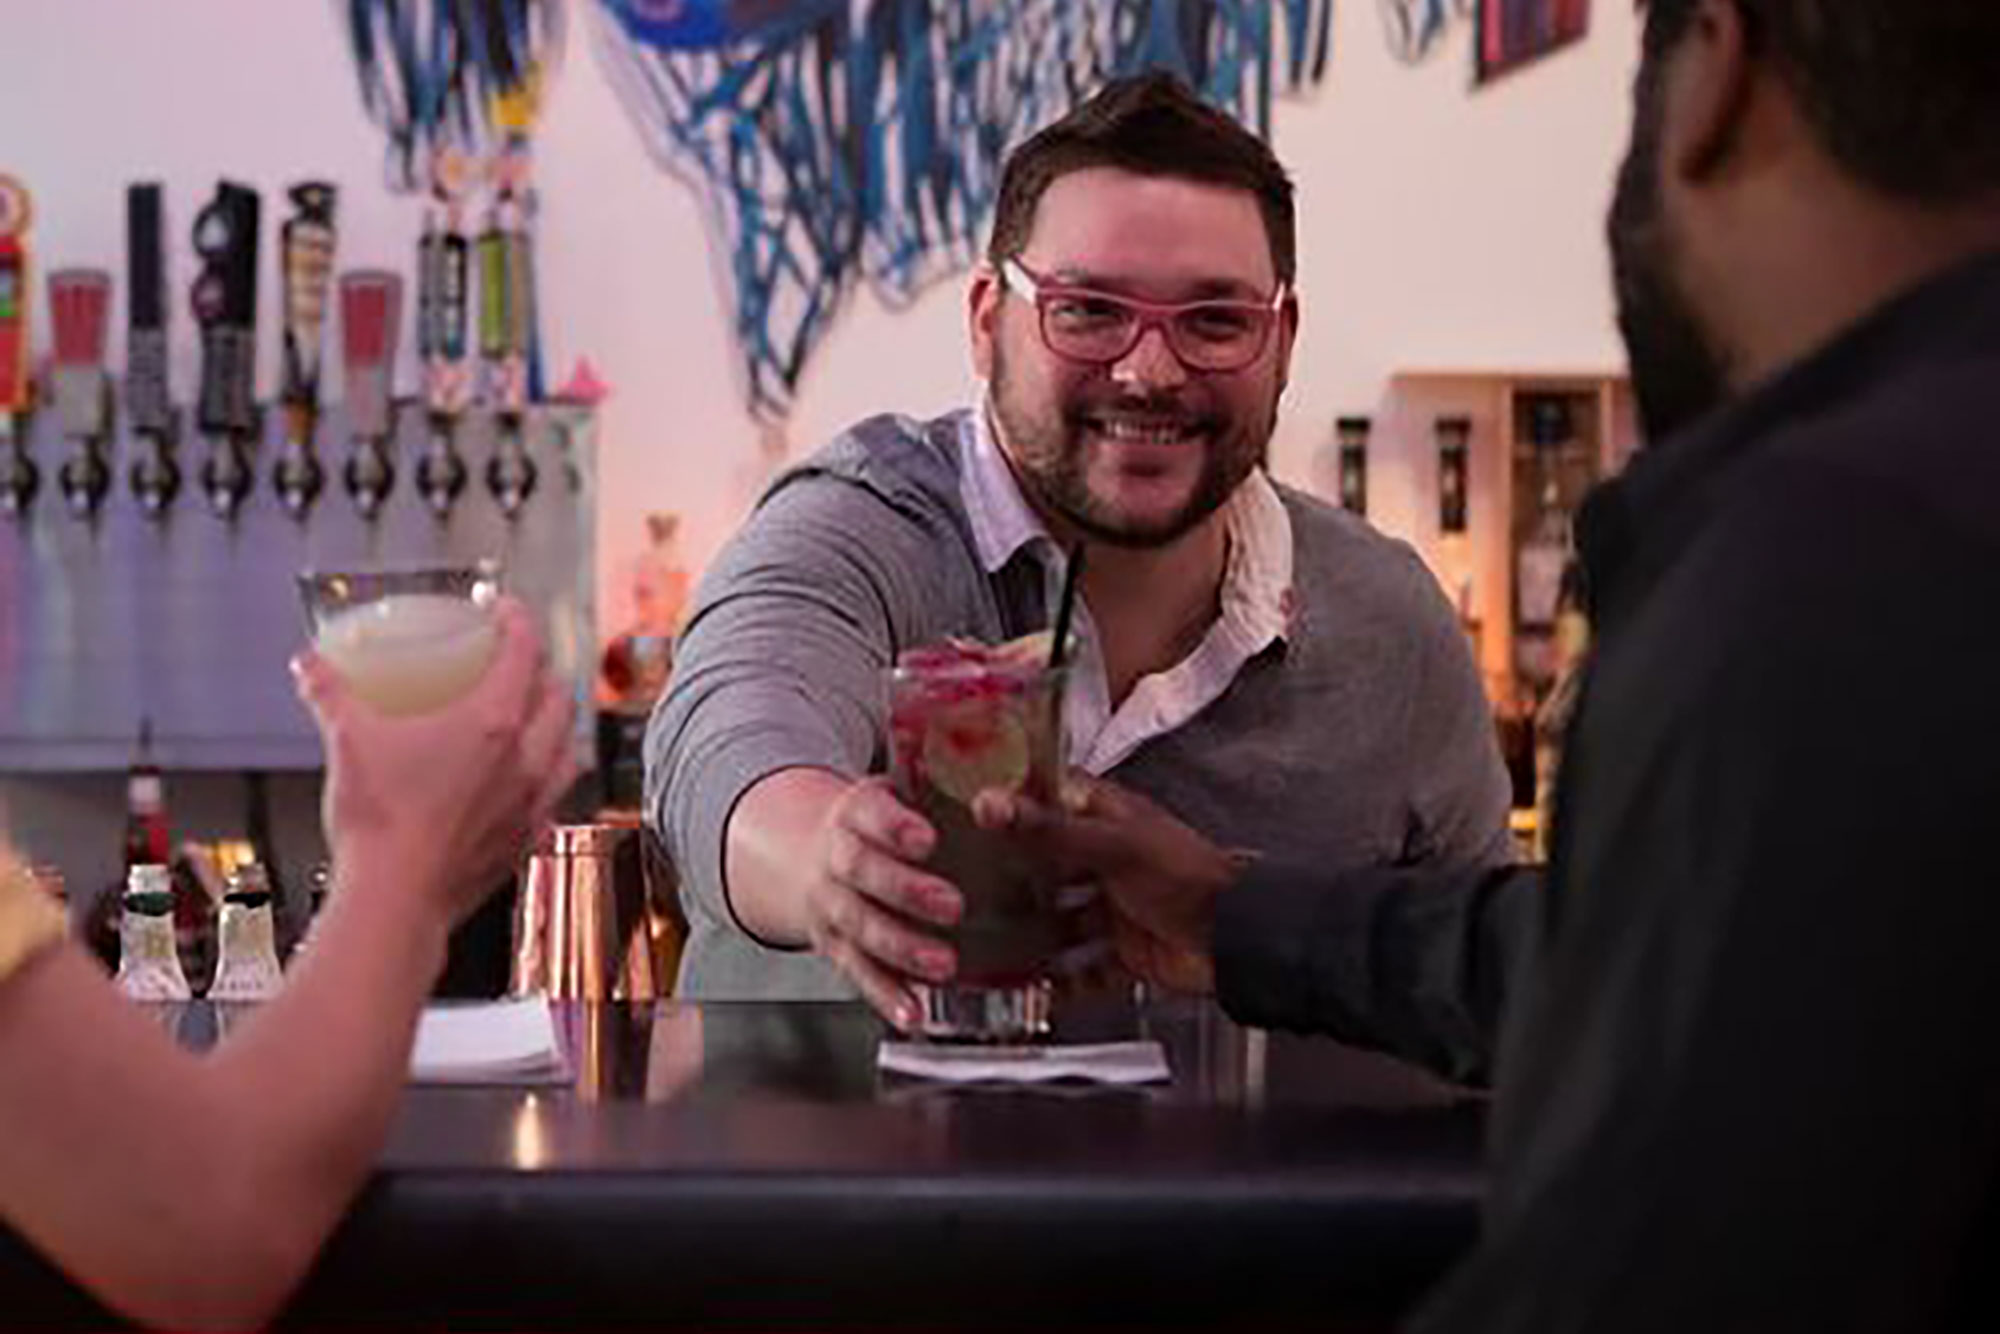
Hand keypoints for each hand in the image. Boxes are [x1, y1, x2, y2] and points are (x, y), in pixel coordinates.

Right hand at [291, 597, 576, 929]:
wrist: (394, 901)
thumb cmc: (380, 823)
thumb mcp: (348, 741)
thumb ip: (329, 694)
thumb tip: (309, 665)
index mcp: (493, 722)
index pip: (524, 653)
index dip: (518, 622)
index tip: (505, 611)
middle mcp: (526, 759)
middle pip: (559, 698)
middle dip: (546, 672)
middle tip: (522, 664)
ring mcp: (531, 802)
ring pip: (570, 750)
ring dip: (560, 727)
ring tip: (540, 720)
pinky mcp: (524, 842)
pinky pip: (554, 802)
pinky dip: (548, 784)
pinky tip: (529, 787)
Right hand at [795, 776, 962, 1029]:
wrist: (800, 853)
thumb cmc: (871, 823)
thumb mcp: (887, 792)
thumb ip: (933, 787)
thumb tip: (1005, 783)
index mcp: (852, 812)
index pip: (868, 814)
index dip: (895, 826)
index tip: (926, 837)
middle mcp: (834, 857)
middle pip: (862, 874)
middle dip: (906, 890)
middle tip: (952, 904)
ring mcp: (829, 905)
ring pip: (860, 927)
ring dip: (901, 949)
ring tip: (943, 965)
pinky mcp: (834, 946)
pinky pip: (858, 972)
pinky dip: (885, 996)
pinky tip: (913, 1013)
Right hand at [975, 772, 1239, 994]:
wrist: (1236, 940)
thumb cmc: (1189, 877)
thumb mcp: (1113, 846)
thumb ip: (1048, 829)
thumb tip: (992, 803)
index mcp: (1108, 819)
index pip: (1049, 802)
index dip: (1011, 806)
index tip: (966, 816)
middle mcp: (1108, 859)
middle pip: (1047, 867)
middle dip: (1011, 882)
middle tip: (963, 892)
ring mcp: (1115, 907)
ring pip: (1060, 923)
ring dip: (1030, 938)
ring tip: (988, 947)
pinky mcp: (1124, 951)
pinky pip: (1083, 970)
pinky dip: (1061, 983)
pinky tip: (1035, 988)